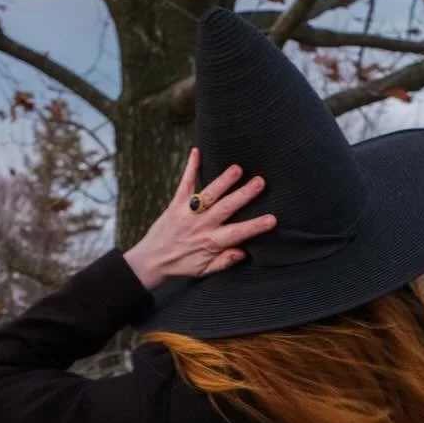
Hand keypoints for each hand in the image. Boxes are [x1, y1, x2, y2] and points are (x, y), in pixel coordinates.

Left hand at [123, 148, 275, 289]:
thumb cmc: (181, 265)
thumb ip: (225, 261)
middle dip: (244, 195)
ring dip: (223, 181)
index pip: (238, 233)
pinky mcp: (176, 204)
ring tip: (238, 168)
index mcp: (211, 242)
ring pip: (208, 194)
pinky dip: (190, 168)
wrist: (151, 261)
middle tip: (260, 182)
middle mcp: (201, 225)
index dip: (255, 226)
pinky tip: (196, 152)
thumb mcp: (204, 271)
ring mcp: (188, 212)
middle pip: (226, 208)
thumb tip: (244, 252)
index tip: (272, 219)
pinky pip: (184, 184)